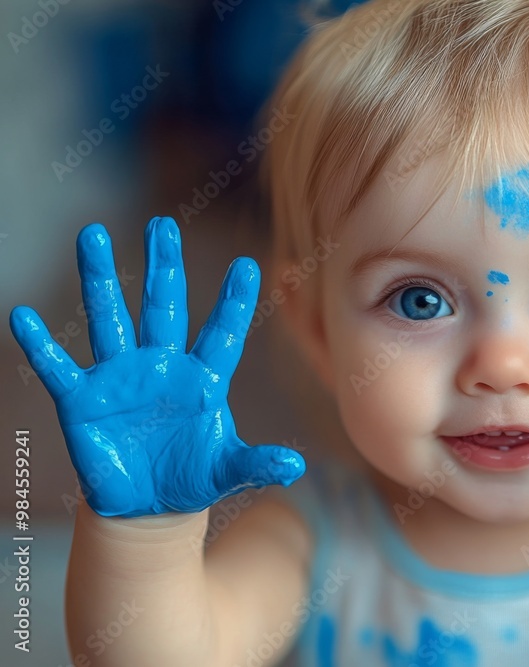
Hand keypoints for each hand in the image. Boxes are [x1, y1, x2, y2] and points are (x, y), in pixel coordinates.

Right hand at [9, 217, 304, 516]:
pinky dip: (39, 345)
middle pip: (163, 307)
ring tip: (93, 233)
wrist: (147, 505)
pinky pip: (58, 367)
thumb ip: (257, 463)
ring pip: (109, 318)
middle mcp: (161, 367)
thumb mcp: (228, 471)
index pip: (222, 334)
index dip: (234, 303)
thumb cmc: (192, 476)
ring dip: (100, 278)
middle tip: (162, 224)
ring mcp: (120, 378)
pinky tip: (23, 315)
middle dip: (163, 266)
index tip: (249, 266)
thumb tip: (295, 465)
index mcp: (201, 379)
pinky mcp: (82, 401)